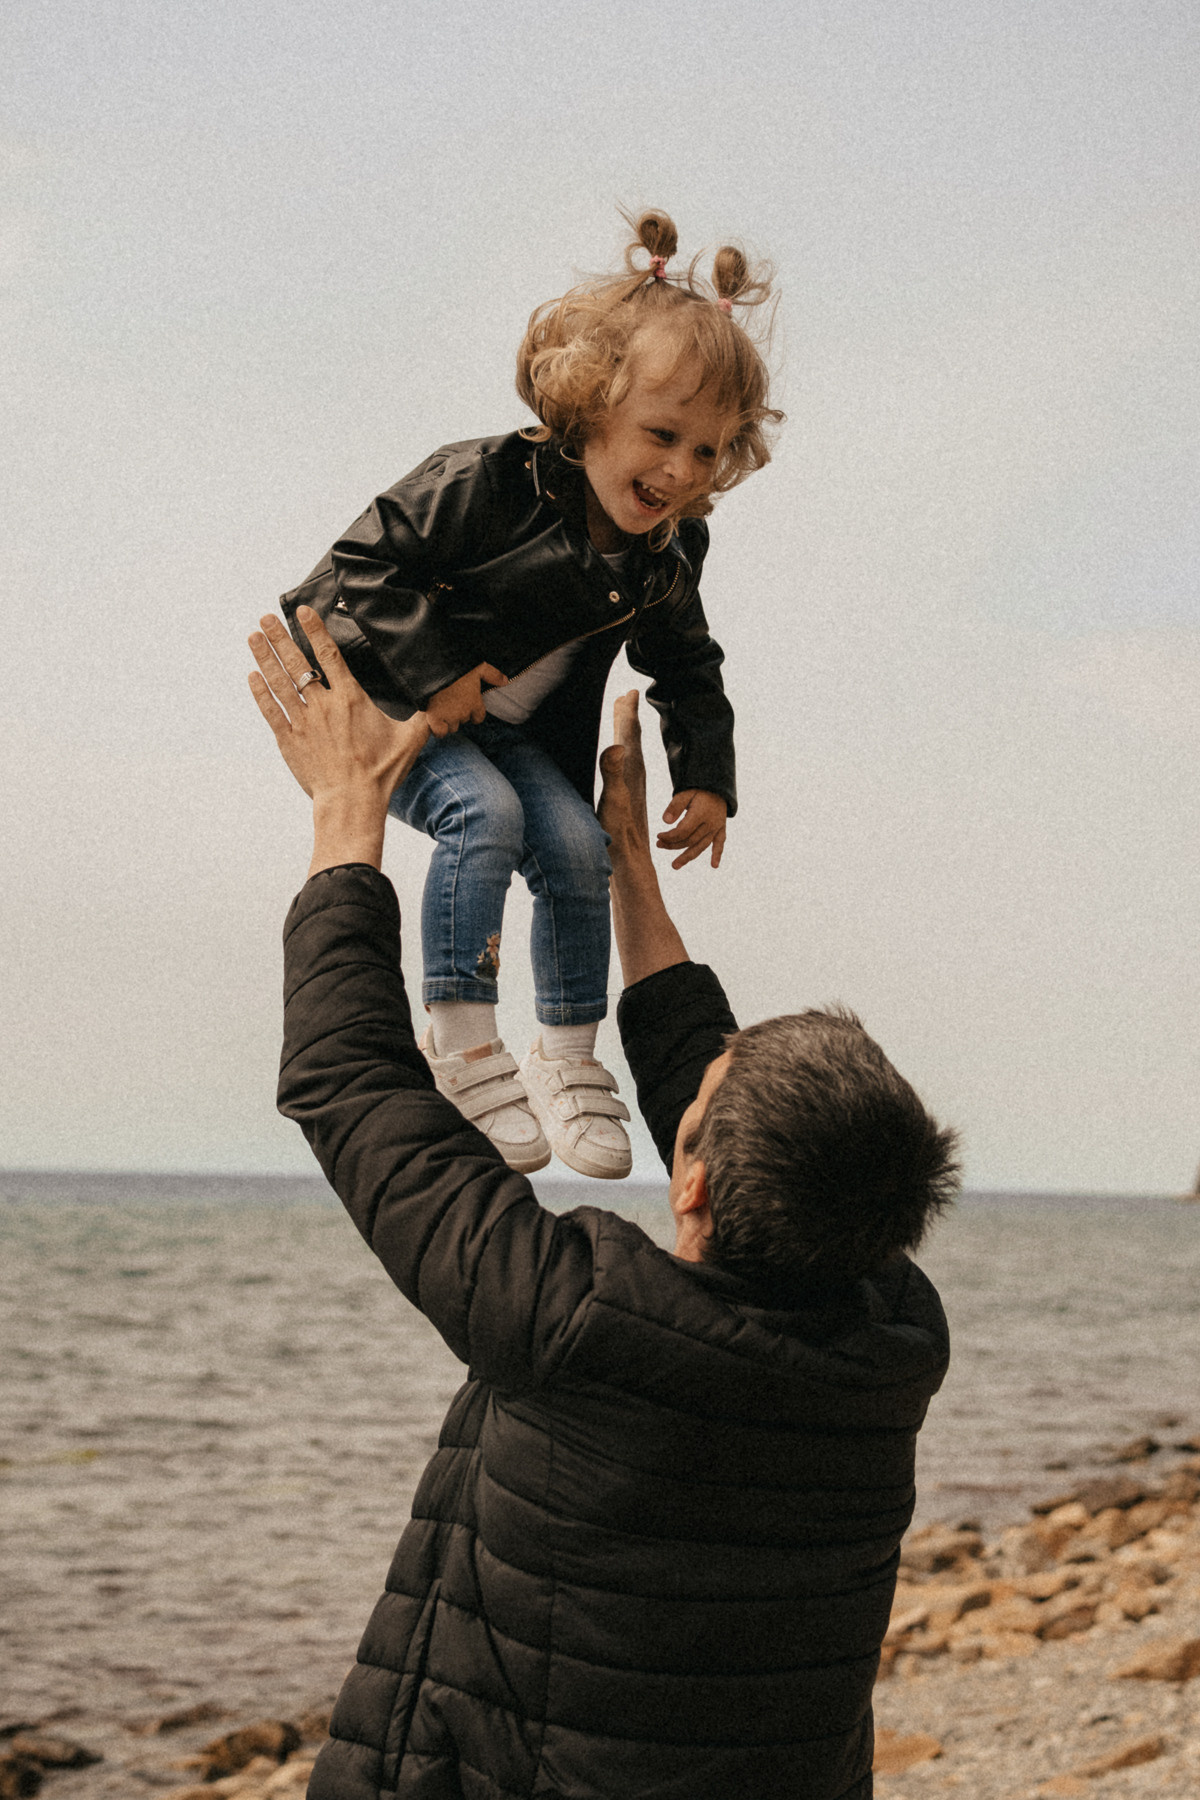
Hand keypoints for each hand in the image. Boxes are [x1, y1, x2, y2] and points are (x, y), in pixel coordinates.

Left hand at [248, 606, 429, 874]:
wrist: (352, 800)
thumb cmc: (381, 772)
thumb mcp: (409, 741)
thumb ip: (421, 720)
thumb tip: (437, 711)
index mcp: (351, 699)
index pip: (330, 655)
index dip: (315, 630)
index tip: (302, 611)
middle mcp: (323, 705)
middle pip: (297, 662)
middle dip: (280, 637)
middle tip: (266, 618)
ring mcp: (303, 721)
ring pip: (279, 682)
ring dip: (265, 656)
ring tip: (253, 637)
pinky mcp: (289, 740)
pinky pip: (271, 710)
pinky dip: (260, 692)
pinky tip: (253, 676)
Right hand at [426, 663, 506, 736]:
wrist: (434, 669)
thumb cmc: (456, 667)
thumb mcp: (477, 667)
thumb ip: (492, 674)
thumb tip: (505, 681)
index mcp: (475, 703)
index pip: (479, 718)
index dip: (472, 713)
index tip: (465, 705)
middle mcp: (464, 713)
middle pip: (463, 721)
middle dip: (457, 714)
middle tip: (449, 702)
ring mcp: (450, 717)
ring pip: (452, 727)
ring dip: (447, 721)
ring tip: (440, 707)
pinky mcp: (435, 719)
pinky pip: (440, 732)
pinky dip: (437, 728)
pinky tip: (433, 718)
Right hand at [598, 691, 650, 868]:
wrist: (629, 859)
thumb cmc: (619, 831)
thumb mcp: (613, 799)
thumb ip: (614, 771)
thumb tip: (618, 745)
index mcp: (630, 769)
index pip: (629, 734)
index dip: (627, 712)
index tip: (629, 691)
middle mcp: (633, 775)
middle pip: (631, 738)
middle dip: (628, 716)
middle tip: (627, 696)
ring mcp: (630, 786)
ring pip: (629, 751)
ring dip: (625, 733)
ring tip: (624, 719)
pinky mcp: (626, 796)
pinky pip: (624, 765)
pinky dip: (622, 754)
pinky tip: (621, 759)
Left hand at [658, 789, 726, 869]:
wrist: (716, 786)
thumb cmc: (697, 789)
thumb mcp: (684, 793)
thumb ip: (674, 806)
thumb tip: (665, 821)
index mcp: (701, 814)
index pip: (683, 831)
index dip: (669, 836)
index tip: (658, 836)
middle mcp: (710, 823)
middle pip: (690, 840)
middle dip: (673, 845)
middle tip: (659, 846)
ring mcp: (717, 827)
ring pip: (701, 846)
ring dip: (687, 856)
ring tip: (674, 866)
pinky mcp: (721, 829)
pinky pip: (720, 844)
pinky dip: (717, 854)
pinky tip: (714, 866)